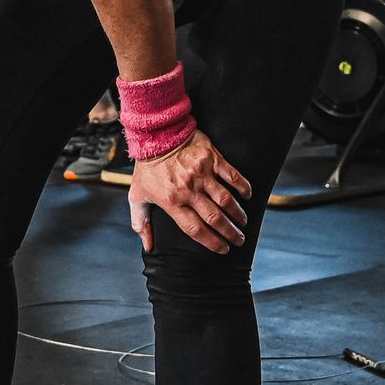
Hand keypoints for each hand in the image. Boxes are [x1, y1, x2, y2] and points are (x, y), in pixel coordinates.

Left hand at [127, 128, 252, 254]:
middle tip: (239, 240)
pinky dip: (243, 186)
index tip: (223, 249)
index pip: (195, 229)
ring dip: (238, 214)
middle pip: (215, 218)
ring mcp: (202, 174)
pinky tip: (248, 195)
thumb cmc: (146, 168)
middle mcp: (189, 191)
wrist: (155, 135)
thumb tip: (148, 246)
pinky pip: (232, 176)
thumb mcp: (136, 197)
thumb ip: (141, 223)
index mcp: (172, 202)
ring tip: (243, 222)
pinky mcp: (211, 159)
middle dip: (231, 233)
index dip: (212, 242)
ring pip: (226, 200)